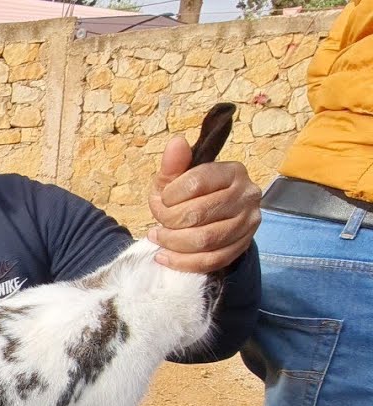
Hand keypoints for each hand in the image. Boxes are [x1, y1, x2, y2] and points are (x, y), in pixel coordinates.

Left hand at [147, 136, 260, 273]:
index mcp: (232, 171)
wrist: (214, 217)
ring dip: (173, 243)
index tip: (161, 201)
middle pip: (198, 214)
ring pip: (205, 240)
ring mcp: (248, 222)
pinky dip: (182, 262)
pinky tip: (164, 256)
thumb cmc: (190, 194)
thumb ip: (174, 164)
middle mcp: (246, 195)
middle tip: (158, 224)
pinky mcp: (243, 245)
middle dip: (169, 222)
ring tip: (158, 238)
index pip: (195, 183)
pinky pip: (211, 260)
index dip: (170, 196)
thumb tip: (176, 142)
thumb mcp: (177, 177)